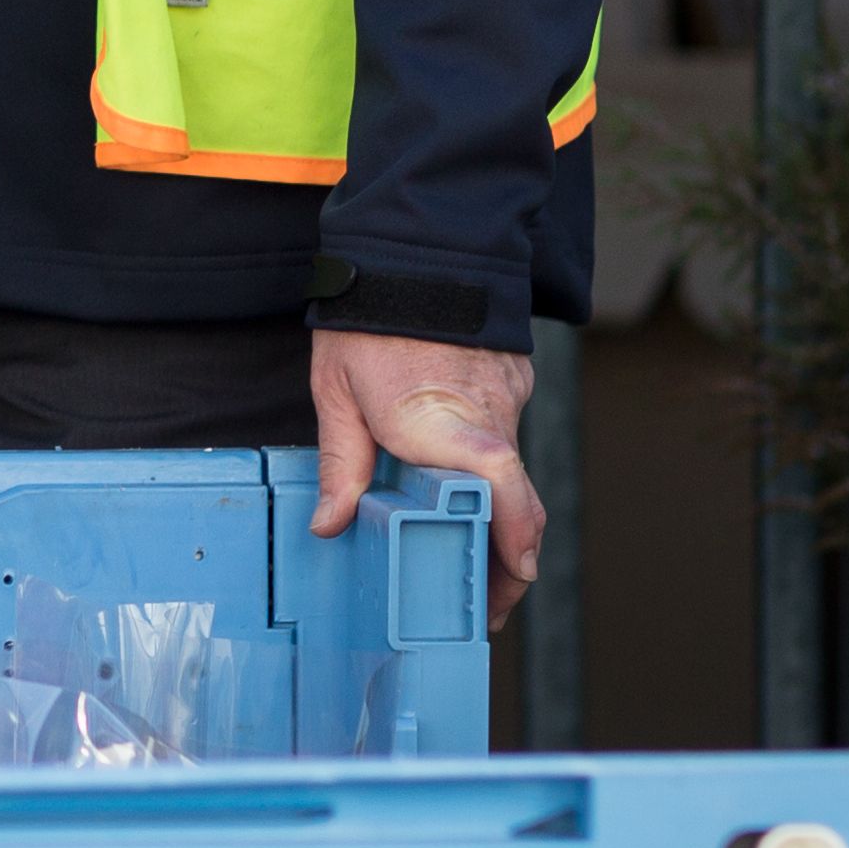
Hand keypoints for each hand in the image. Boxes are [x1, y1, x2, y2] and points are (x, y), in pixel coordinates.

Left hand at [309, 329, 547, 613]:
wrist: (415, 245)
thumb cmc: (370, 319)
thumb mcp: (337, 392)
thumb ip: (341, 462)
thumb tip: (330, 524)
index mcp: (440, 425)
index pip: (500, 493)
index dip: (514, 542)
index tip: (515, 580)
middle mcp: (486, 417)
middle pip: (517, 499)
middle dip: (511, 557)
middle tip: (489, 602)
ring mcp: (508, 397)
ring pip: (515, 470)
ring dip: (502, 512)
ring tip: (474, 558)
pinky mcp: (514, 380)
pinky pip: (508, 433)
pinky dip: (496, 467)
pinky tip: (468, 485)